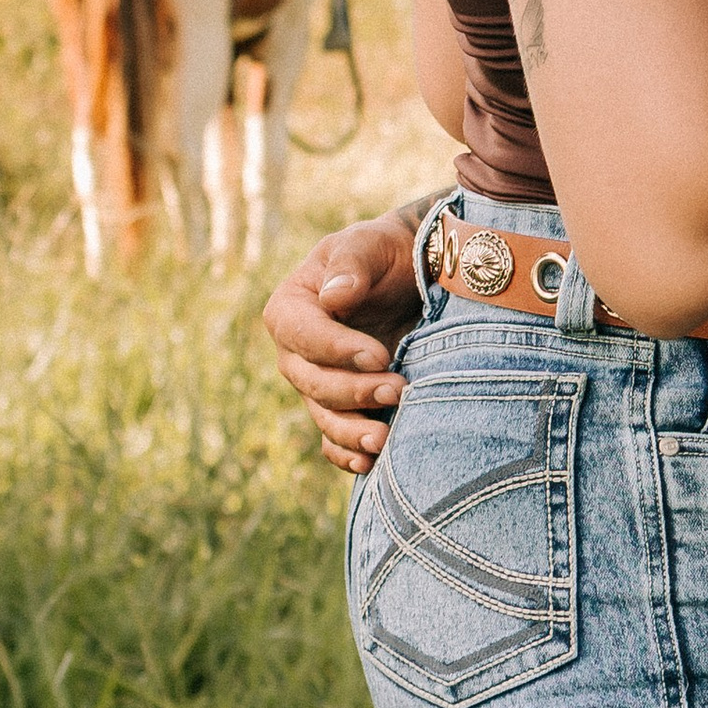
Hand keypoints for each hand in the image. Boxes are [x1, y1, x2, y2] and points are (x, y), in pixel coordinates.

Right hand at [264, 213, 424, 476]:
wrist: (417, 273)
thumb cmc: (387, 252)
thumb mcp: (370, 244)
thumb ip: (351, 265)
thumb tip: (336, 296)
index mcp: (291, 308)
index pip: (301, 335)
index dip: (335, 349)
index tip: (378, 355)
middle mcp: (297, 352)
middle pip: (312, 382)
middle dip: (353, 391)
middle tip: (399, 389)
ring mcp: (318, 382)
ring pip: (324, 416)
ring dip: (352, 432)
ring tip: (385, 439)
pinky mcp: (343, 406)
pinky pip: (334, 440)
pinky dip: (347, 455)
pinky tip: (370, 463)